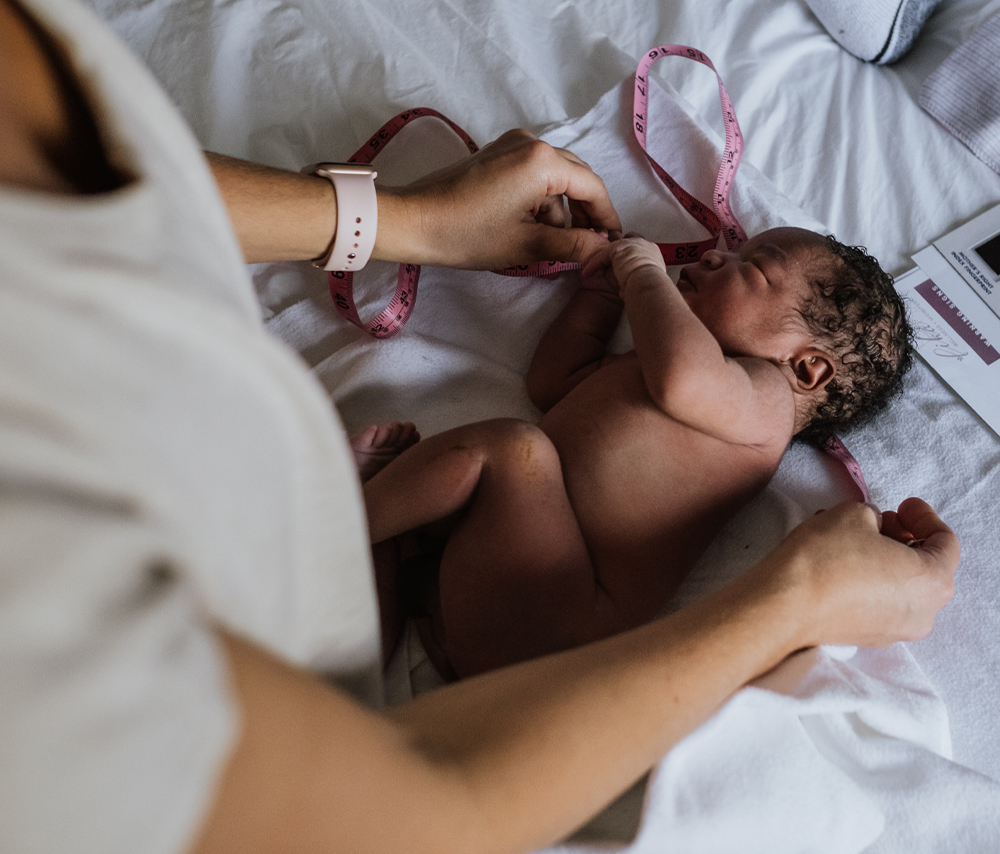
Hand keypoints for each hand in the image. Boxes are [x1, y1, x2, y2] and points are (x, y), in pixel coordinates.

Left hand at [374, 129, 620, 269]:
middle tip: (590, 248)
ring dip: (560, 211)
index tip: (614, 244)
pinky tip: (532, 229)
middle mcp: (531, 143)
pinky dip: (540, 201)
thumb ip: (573, 245)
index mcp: (542, 161)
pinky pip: (533, 175)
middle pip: (576, 178)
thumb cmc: (466, 234)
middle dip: (584, 214)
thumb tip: (605, 249)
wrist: (412, 221)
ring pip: (554, 178)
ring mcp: (511, 145)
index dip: (607, 218)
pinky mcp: (496, 155)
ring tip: (553, 246)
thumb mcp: (526, 246)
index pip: (592, 187)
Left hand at [581, 234, 666, 294]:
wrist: (648, 283)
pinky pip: (601, 255)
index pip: (638, 246)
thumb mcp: (647, 282)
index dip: (627, 253)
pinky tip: (587, 273)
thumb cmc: (650, 288)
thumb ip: (636, 281)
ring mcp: (630, 244)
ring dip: (599, 258)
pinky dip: (593, 264)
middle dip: (613, 248)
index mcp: (652, 253)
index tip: (619, 262)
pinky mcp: (618, 248)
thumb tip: (624, 292)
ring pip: (610, 248)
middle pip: (624, 239)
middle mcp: (642, 245)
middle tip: (602, 259)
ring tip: (588, 268)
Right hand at [755, 498, 957, 648]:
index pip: (945, 542)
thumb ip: (875, 515)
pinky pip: (880, 602)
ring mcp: (895, 629)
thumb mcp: (853, 513)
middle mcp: (923, 613)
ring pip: (901, 586)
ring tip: (853, 537)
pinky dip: (870, 578)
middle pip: (925, 567)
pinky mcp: (867, 636)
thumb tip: (872, 526)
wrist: (784, 605)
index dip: (924, 517)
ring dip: (884, 557)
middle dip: (904, 538)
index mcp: (932, 581)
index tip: (904, 504)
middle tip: (881, 520)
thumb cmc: (826, 558)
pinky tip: (842, 560)